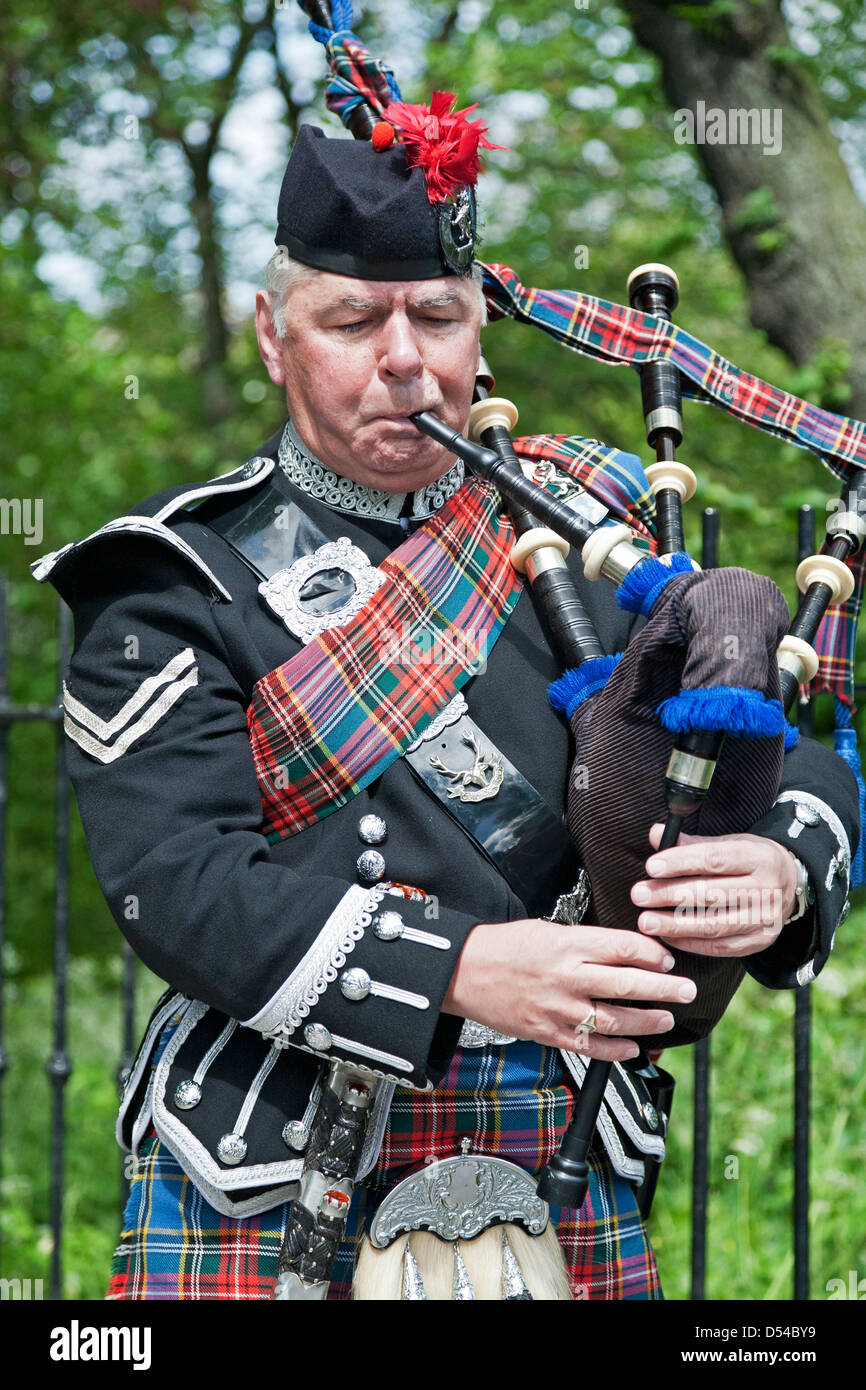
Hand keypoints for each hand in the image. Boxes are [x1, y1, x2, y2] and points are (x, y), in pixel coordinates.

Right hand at [441, 918, 696, 1061]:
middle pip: (627, 984)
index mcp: (568, 943)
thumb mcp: (548, 929)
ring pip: (613, 1019)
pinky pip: (589, 1046)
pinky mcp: (547, 1032)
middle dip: (664, 989)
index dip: (652, 954)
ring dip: (646, 1022)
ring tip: (667, 1019)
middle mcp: (566, 975)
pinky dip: (615, 1050)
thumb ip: (585, 942)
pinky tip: (633, 1049)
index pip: (623, 947)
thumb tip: (625, 952)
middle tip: (687, 990)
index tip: (667, 958)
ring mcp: (557, 1007)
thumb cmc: (505, 945)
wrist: (463, 971)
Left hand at [631, 824, 799, 957]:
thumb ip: (693, 843)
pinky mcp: (759, 941)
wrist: (791, 885)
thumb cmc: (749, 861)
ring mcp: (764, 919)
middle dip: (670, 895)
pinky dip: (690, 943)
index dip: (681, 862)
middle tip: (639, 895)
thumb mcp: (730, 843)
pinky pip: (720, 947)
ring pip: (715, 925)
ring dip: (676, 925)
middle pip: (712, 894)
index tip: (651, 867)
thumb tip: (655, 834)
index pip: (715, 859)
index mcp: (758, 857)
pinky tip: (667, 935)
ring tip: (646, 921)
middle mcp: (766, 889)